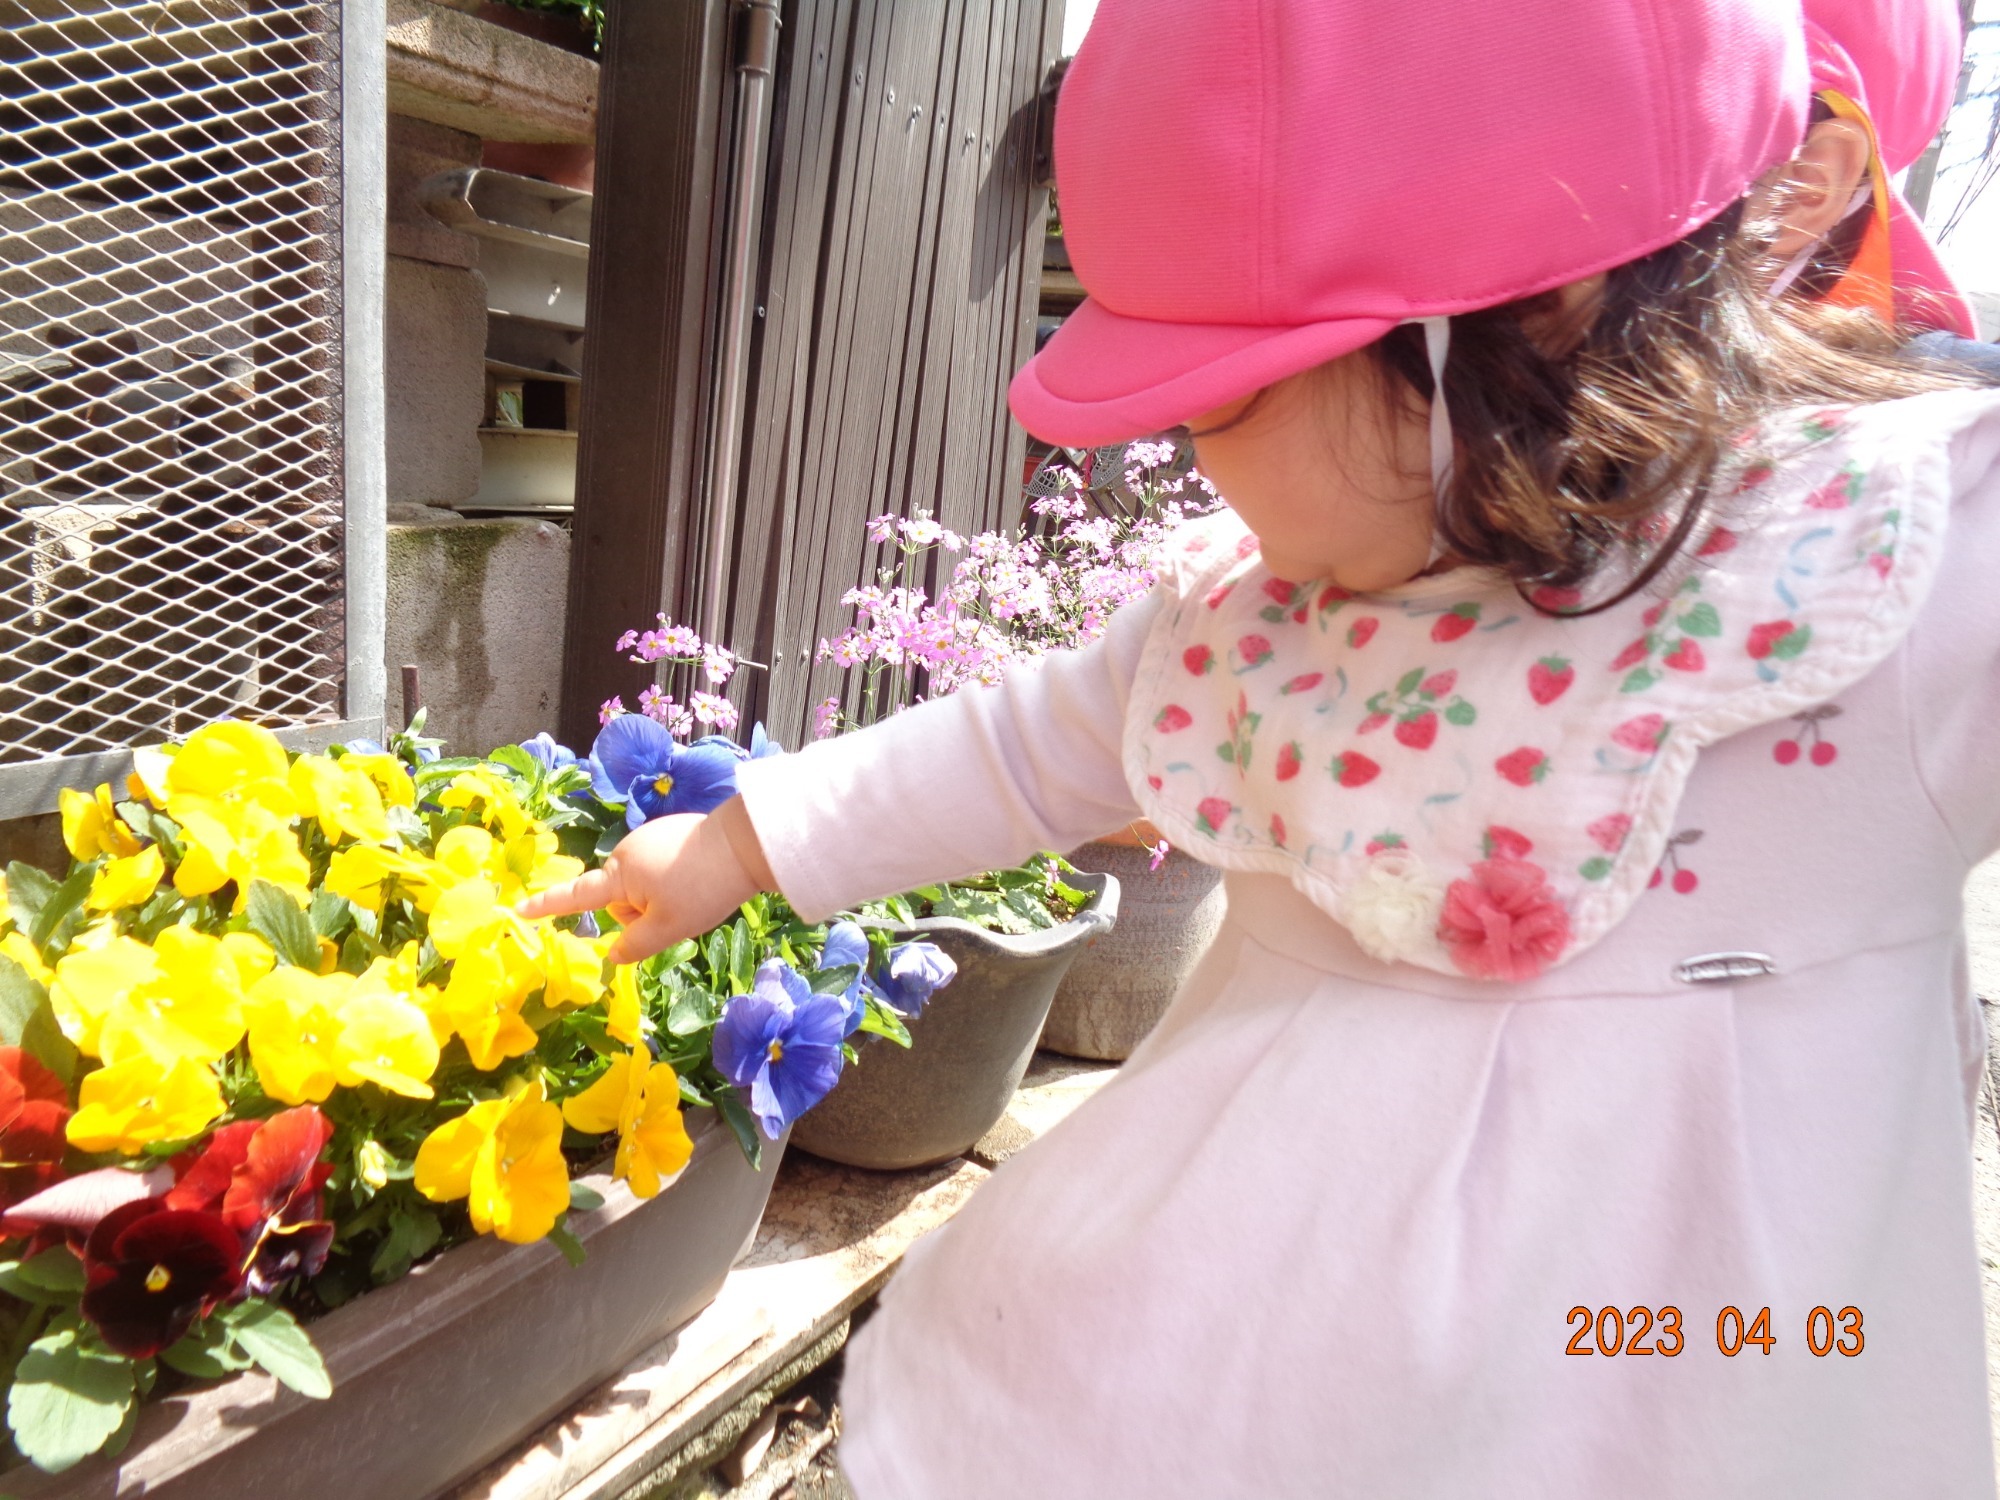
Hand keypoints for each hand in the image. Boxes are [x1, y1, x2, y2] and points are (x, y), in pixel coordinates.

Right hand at [517, 799, 773, 963]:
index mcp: (620, 874)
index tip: (518, 909)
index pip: (576, 896)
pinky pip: (660, 868)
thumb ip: (636, 945)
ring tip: (694, 893)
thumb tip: (613, 955)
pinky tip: (699, 878)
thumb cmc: (703, 887)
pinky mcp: (672, 832)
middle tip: (677, 913)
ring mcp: (651, 838)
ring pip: (643, 886)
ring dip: (660, 898)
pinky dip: (674, 880)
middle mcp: (628, 852)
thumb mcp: (668, 927)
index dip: (547, 906)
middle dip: (641, 913)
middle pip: (621, 899)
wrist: (747, 843)